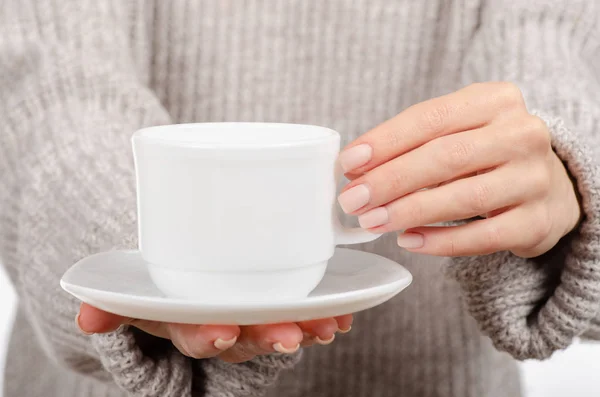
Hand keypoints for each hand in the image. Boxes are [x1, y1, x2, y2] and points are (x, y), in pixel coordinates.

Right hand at [76, 303, 350, 362]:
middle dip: (269, 334)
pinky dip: (329, 311)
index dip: (208, 334)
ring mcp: (256, 315)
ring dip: (306, 325)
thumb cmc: (166, 282)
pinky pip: (307, 310)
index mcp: (188, 322)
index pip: (197, 333)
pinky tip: (347, 310)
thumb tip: (86, 316)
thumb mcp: (137, 291)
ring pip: (281, 324)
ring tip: (330, 322)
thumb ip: (118, 303)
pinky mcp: (281, 298)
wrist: (189, 273)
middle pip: (248, 334)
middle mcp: (226, 324)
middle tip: (291, 333)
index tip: (221, 330)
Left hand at [337, 82, 580, 257]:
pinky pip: (483, 236)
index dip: (385, 142)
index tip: (348, 163)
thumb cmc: (486, 156)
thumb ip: (411, 145)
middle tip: (353, 199)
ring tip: (373, 221)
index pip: (431, 118)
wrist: (549, 188)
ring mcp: (535, 178)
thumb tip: (355, 170)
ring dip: (410, 211)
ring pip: (464, 197)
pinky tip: (409, 240)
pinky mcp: (538, 221)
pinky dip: (441, 241)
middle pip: (445, 157)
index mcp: (494, 101)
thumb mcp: (456, 133)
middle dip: (390, 180)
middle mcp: (521, 134)